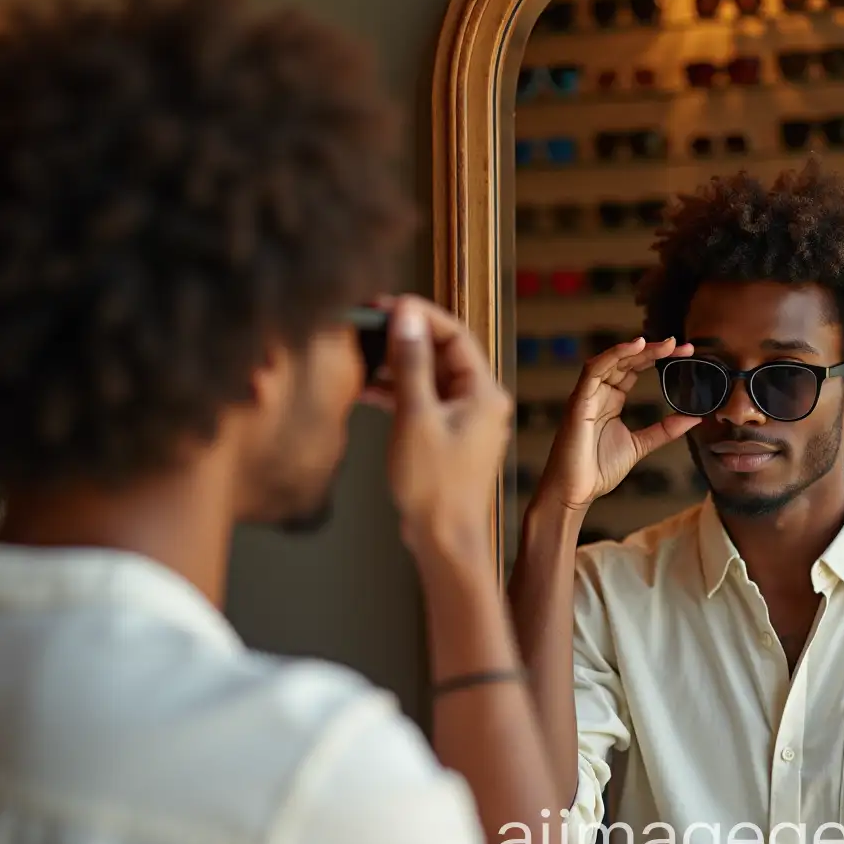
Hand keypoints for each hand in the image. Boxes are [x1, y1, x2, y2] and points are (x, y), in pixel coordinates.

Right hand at [370, 296, 512, 554]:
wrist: (444, 540)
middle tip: (366, 323)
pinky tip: (366, 389)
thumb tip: (406, 317)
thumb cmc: (434, 486)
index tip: (384, 303)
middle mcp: (480, 401)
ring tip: (360, 353)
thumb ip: (410, 364)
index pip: (454, 334)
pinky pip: (423, 401)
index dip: (419, 314)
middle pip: (441, 352)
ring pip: (429, 377)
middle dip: (404, 336)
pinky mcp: (447, 436)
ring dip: (396, 364)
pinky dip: (397, 392)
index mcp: (483, 392)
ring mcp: (465, 420)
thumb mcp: (416, 417)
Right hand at [536, 336, 699, 511]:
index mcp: (611, 400)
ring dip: (638, 349)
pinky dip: (614, 355)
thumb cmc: (598, 470)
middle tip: (683, 346)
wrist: (574, 492)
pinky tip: (636, 346)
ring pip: (612, 360)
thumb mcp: (640, 445)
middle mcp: (599, 392)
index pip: (635, 369)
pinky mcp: (578, 401)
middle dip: (655, 350)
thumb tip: (695, 418)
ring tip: (666, 345)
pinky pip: (594, 370)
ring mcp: (587, 395)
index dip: (658, 357)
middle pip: (627, 360)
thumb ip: (665, 430)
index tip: (686, 353)